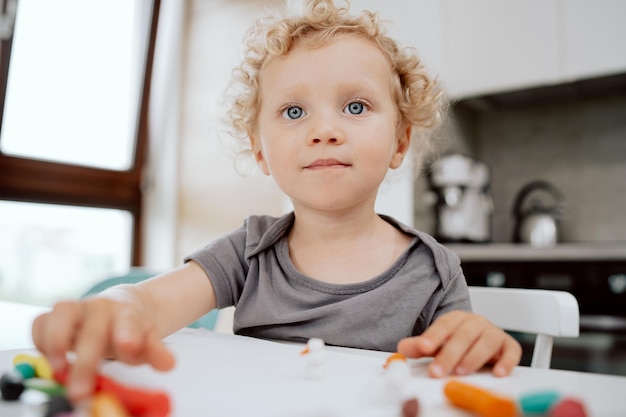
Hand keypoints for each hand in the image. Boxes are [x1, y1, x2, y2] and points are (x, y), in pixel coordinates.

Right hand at [32, 298, 175, 401]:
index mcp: (127, 314)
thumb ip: (156, 352)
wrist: (120, 307)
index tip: (128, 346)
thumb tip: (168, 364)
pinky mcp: (55, 315)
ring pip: (61, 314)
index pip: (129, 321)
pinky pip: (40, 321)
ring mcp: (77, 309)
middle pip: (92, 329)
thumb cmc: (131, 330)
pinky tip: (48, 360)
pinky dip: (39, 339)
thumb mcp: (148, 341)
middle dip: (86, 360)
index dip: (128, 333)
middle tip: (80, 391)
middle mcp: (101, 308)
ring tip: (58, 369)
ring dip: (56, 343)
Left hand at [397, 310, 520, 377]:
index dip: (434, 335)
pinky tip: (498, 373)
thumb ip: (420, 346)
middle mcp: (476, 323)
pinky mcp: (508, 346)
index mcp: (457, 318)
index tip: (423, 348)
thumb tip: (402, 349)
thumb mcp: (437, 343)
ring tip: (460, 372)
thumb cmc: (457, 342)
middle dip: (449, 354)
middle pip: (464, 334)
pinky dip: (506, 362)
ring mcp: (493, 333)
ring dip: (474, 357)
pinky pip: (511, 351)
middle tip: (437, 371)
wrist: (480, 339)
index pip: (445, 324)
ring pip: (486, 342)